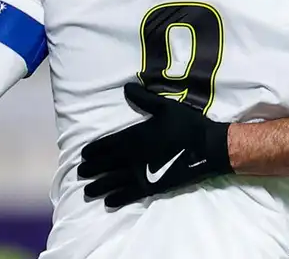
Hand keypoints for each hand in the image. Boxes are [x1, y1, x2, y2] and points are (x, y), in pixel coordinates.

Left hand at [77, 83, 232, 208]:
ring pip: (113, 182)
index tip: (83, 156)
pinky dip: (117, 198)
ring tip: (87, 192)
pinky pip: (129, 194)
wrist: (208, 148)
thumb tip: (126, 86)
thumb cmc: (187, 125)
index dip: (93, 151)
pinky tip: (108, 202)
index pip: (107, 145)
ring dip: (99, 186)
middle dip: (92, 169)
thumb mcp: (165, 107)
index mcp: (135, 136)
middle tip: (80, 173)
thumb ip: (144, 99)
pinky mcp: (152, 186)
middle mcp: (133, 157)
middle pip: (106, 165)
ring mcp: (142, 174)